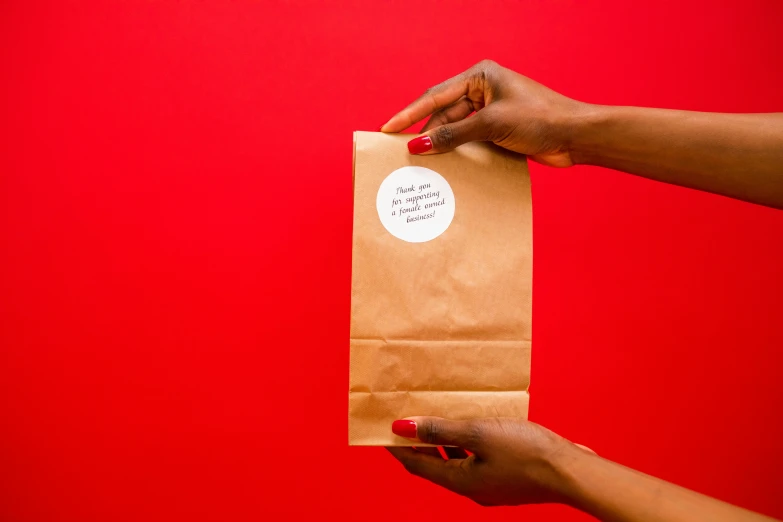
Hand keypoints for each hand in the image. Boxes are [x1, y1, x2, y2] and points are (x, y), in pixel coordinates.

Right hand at [379, 60, 585, 166]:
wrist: (575, 135)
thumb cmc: (540, 119)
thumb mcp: (491, 125)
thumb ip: (452, 135)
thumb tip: (418, 145)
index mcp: (480, 76)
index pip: (435, 96)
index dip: (409, 113)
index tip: (387, 128)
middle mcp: (483, 90)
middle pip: (443, 114)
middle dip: (426, 133)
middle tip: (403, 154)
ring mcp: (491, 110)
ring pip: (455, 129)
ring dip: (442, 145)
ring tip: (423, 163)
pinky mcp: (499, 130)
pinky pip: (469, 140)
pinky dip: (458, 152)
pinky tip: (447, 165)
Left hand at [386, 416, 590, 506]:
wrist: (572, 472)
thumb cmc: (527, 452)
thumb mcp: (478, 434)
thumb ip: (440, 429)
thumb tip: (402, 427)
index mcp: (460, 481)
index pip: (416, 464)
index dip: (397, 447)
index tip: (383, 429)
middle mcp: (472, 487)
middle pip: (434, 464)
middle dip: (418, 442)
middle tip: (406, 419)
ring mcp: (490, 484)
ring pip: (456, 461)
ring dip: (442, 441)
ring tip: (435, 416)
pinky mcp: (506, 477)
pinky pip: (475, 459)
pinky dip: (465, 444)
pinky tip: (471, 425)